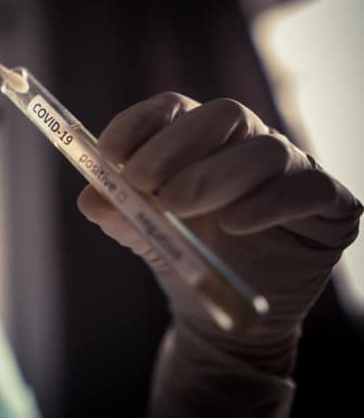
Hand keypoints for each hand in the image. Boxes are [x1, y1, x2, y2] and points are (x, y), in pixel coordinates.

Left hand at [77, 92, 361, 374]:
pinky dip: (268, 203)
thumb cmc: (183, 254)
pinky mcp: (327, 202)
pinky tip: (234, 223)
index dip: (139, 124)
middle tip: (140, 181)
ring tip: (176, 206)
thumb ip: (118, 213)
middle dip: (175, 146)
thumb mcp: (142, 234)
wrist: (222, 308)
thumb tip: (90, 197)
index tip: (108, 154)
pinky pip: (306, 188)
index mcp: (198, 139)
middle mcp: (246, 142)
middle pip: (222, 115)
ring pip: (264, 150)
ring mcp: (290, 169)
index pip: (172, 109)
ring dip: (215, 175)